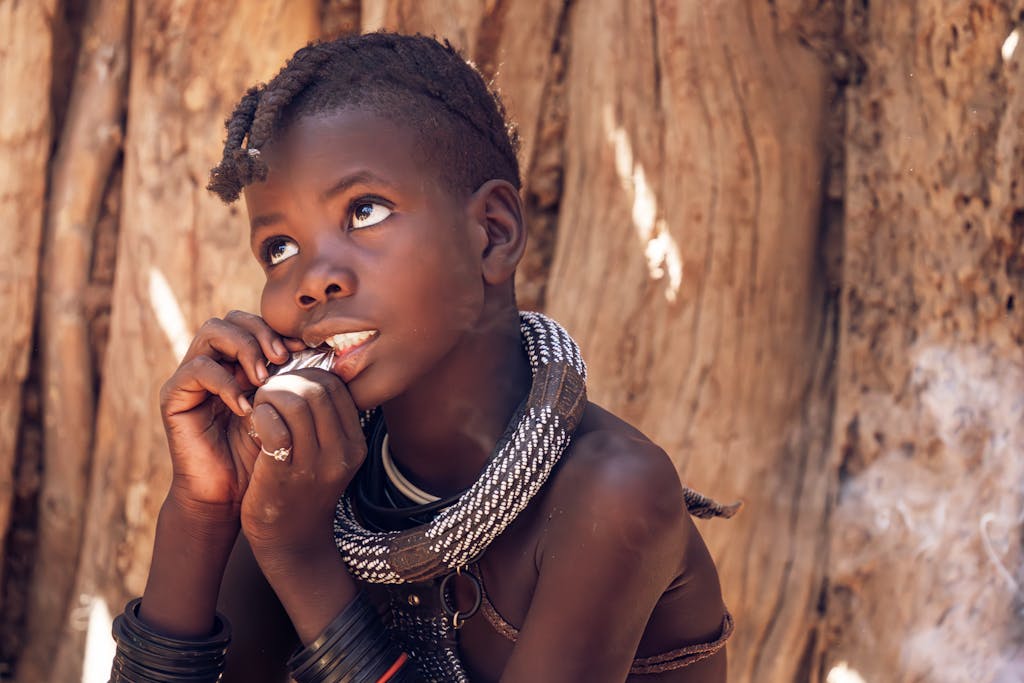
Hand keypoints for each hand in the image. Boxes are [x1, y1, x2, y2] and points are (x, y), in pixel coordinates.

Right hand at [159, 310, 305, 517]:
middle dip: (262, 332)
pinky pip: (197, 368)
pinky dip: (225, 382)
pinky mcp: (175, 395)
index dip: (281, 330)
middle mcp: (217, 362)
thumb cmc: (265, 453)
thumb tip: (327, 350)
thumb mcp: (287, 411)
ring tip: (264, 379)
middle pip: (233, 318)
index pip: (258, 325)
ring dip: (244, 348)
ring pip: (212, 331)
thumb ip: (297, 380)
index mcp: (243, 362)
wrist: (232, 495)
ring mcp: (193, 376)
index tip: (307, 347)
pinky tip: (244, 407)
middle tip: (283, 358)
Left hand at [241, 368, 366, 578]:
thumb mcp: (327, 455)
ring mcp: (315, 466)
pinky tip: (253, 423)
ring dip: (270, 395)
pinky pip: (273, 427)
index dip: (306, 374)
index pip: (336, 386)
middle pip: (318, 388)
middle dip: (287, 380)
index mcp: (355, 443)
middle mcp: (342, 453)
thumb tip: (306, 375)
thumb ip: (324, 421)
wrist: (290, 543)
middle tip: (268, 390)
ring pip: (296, 402)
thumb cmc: (302, 490)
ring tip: (259, 405)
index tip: (287, 383)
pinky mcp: (284, 476)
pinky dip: (259, 415)